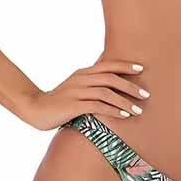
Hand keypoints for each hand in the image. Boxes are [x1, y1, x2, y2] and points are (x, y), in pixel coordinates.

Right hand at [20, 60, 149, 130]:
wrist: (34, 109)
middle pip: (110, 78)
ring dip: (125, 101)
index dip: (125, 65)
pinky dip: (113, 110)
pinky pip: (97, 107)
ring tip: (138, 110)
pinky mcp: (73, 106)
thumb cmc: (59, 100)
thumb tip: (109, 80)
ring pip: (106, 92)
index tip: (141, 68)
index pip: (107, 65)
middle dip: (130, 85)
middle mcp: (81, 79)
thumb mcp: (75, 87)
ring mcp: (76, 92)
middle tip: (146, 94)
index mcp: (83, 73)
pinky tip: (124, 115)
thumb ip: (91, 82)